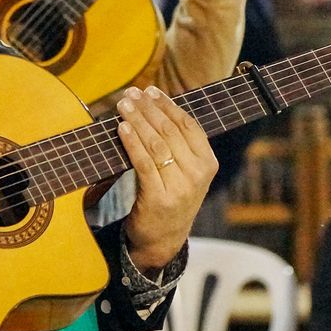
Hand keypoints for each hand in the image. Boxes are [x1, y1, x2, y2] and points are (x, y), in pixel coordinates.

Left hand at [116, 85, 216, 272]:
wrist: (163, 239)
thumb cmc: (170, 197)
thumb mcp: (185, 172)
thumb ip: (178, 144)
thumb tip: (155, 106)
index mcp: (208, 163)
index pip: (188, 125)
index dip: (168, 105)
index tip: (149, 90)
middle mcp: (198, 174)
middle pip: (171, 131)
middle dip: (149, 109)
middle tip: (131, 93)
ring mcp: (181, 188)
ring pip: (157, 144)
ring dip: (138, 120)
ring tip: (123, 106)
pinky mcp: (160, 198)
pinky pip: (143, 163)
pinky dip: (132, 142)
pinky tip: (122, 128)